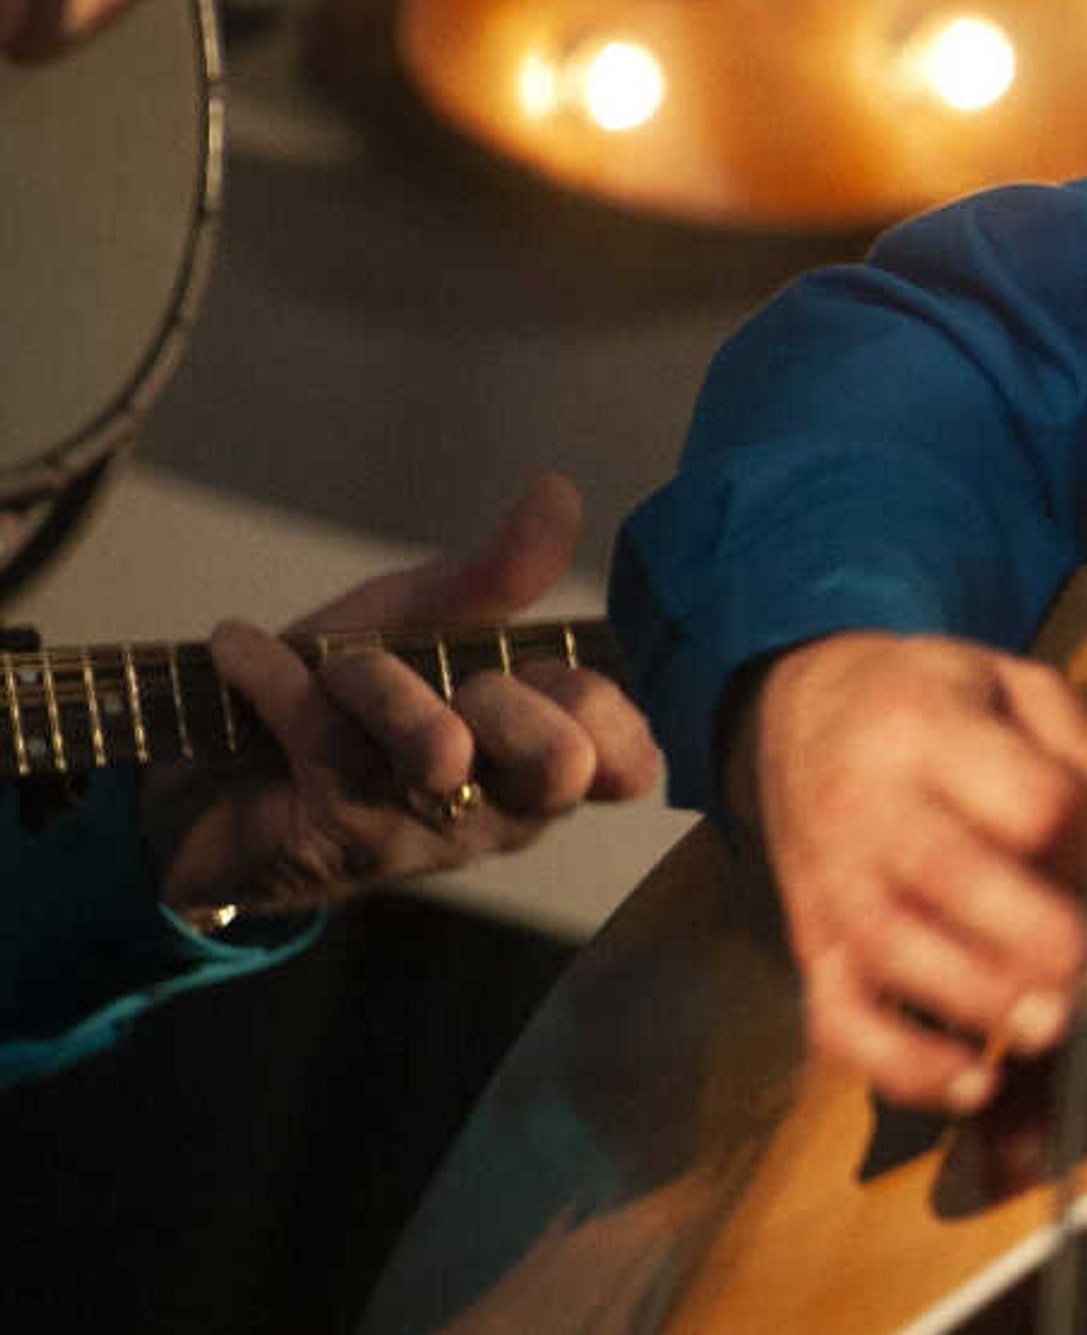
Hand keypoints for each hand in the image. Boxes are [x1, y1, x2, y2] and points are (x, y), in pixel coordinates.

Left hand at [142, 476, 662, 923]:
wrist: (209, 772)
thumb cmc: (345, 699)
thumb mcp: (424, 624)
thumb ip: (497, 574)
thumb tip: (560, 493)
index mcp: (543, 764)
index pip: (628, 762)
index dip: (592, 704)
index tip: (525, 669)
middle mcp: (503, 814)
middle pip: (558, 765)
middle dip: (503, 698)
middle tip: (451, 683)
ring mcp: (425, 836)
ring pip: (435, 747)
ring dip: (369, 677)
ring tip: (329, 663)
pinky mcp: (341, 842)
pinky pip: (327, 739)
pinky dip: (275, 672)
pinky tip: (243, 651)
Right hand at [739, 630, 1086, 1110]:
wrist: (804, 712)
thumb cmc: (932, 705)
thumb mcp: (1016, 688)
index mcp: (927, 729)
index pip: (1021, 795)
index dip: (1085, 838)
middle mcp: (868, 809)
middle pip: (951, 877)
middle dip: (1041, 940)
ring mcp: (832, 884)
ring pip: (893, 953)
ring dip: (981, 1003)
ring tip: (1056, 1027)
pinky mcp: (813, 947)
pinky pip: (840, 1020)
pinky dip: (902, 1065)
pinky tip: (976, 1084)